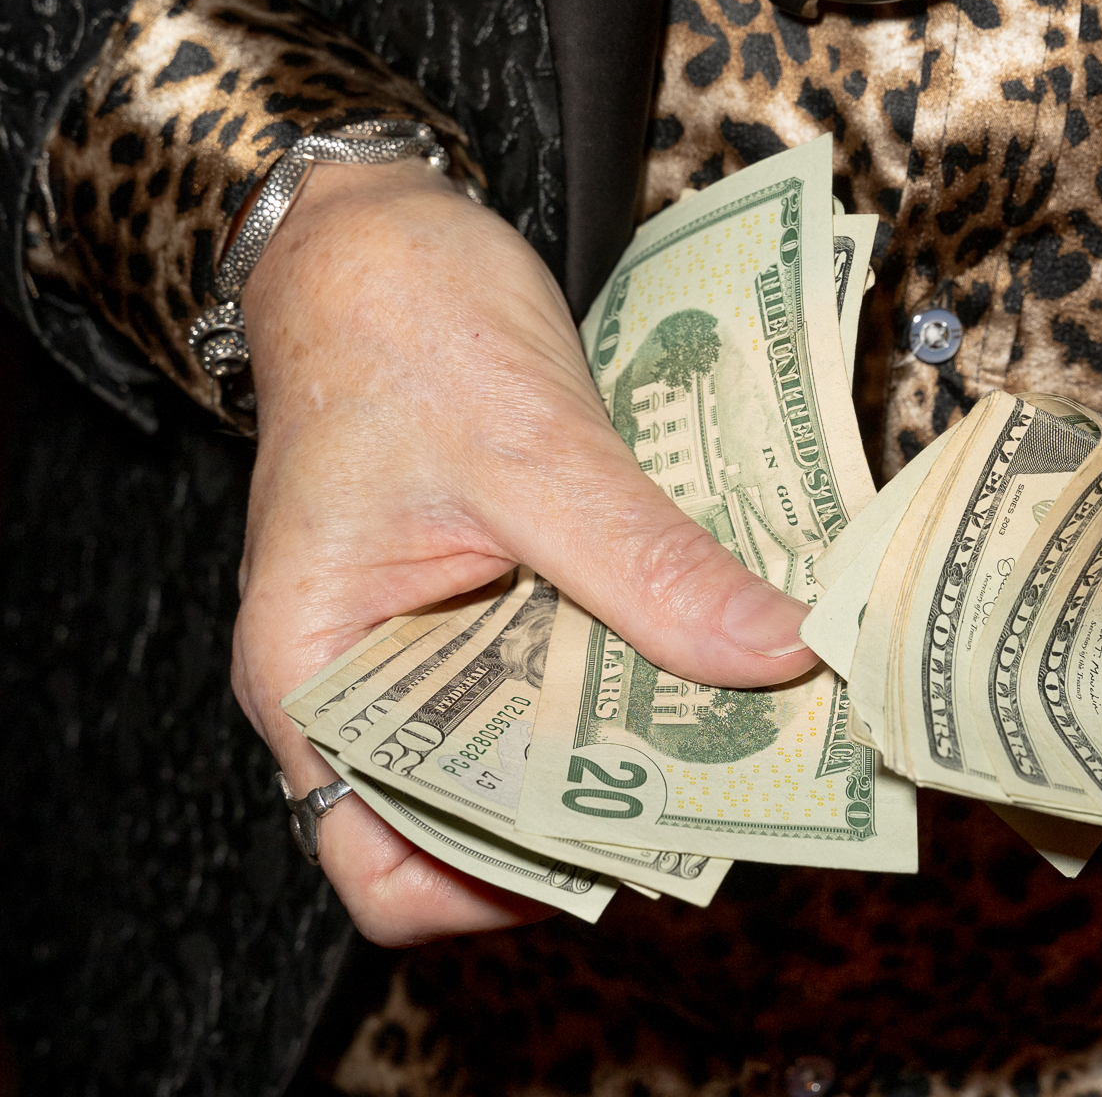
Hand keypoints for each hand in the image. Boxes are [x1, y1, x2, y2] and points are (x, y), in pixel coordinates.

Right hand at [231, 161, 815, 944]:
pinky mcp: (490, 574)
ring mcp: (432, 624)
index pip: (389, 864)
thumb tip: (776, 654)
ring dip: (635, 718)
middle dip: (602, 798)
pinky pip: (564, 644)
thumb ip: (648, 566)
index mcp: (315, 669)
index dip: (509, 884)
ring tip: (744, 704)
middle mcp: (366, 669)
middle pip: (482, 802)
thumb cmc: (397, 324)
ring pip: (539, 723)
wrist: (378, 226)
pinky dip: (635, 644)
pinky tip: (714, 625)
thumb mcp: (532, 451)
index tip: (642, 836)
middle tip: (730, 768)